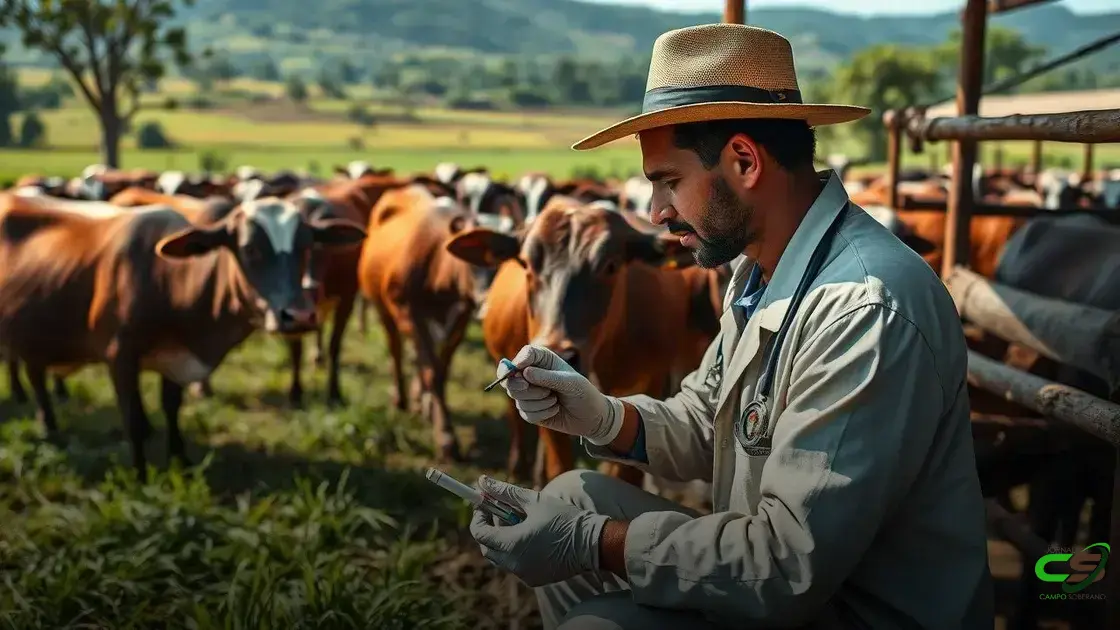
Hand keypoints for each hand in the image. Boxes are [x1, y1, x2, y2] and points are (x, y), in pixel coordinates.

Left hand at [470, 475, 608, 586]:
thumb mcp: (534, 500)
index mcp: (511, 544)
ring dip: (503, 541)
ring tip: (520, 523)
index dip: (478, 516)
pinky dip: (516, 552)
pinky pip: (515, 566)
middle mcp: (513, 563)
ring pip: (501, 558)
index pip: (479, 533)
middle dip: (490, 529)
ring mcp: (524, 574)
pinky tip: (531, 538)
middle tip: (501, 512)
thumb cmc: (563, 518)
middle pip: (488, 547)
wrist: (592, 543)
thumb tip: (483, 481)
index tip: (484, 504)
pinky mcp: (534, 580)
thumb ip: (505, 492)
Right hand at [498, 345, 623, 445]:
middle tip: (544, 392)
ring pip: (518, 398)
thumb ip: (547, 377)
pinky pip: (525, 413)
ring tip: (555, 400)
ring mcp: (528, 393)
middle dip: (524, 388)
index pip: (524, 355)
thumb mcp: (570, 382)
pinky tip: (554, 410)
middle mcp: (532, 375)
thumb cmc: (583, 393)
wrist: (591, 417)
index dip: (517, 362)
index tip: (520, 369)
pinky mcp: (529, 410)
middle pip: (511, 378)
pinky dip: (541, 413)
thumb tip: (524, 372)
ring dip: (539, 402)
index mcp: (543, 360)